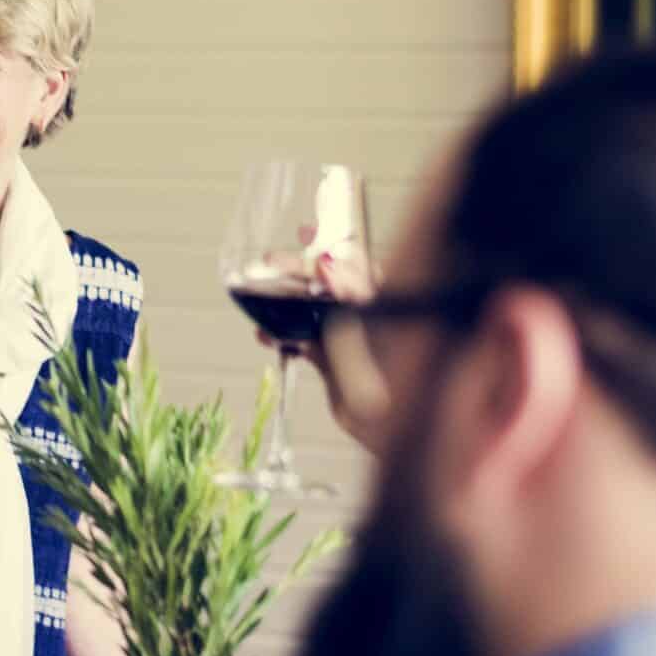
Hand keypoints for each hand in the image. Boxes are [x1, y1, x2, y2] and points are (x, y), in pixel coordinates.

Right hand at [258, 243, 386, 448]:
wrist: (392, 425)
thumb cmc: (397, 373)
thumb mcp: (373, 323)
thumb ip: (349, 297)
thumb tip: (328, 265)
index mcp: (383, 299)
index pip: (355, 261)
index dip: (330, 243)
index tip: (307, 231)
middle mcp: (365, 313)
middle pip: (326, 282)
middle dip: (296, 270)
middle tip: (271, 261)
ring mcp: (348, 337)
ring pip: (309, 309)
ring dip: (282, 303)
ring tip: (259, 294)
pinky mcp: (333, 362)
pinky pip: (303, 339)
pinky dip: (283, 335)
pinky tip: (264, 335)